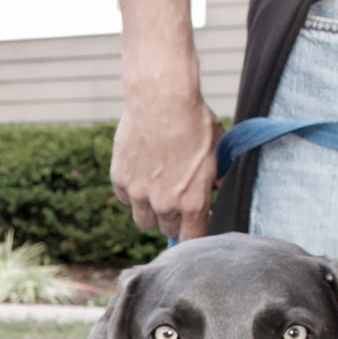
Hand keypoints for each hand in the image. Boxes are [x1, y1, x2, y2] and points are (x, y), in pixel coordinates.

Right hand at [110, 96, 223, 241]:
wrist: (162, 100)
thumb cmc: (194, 121)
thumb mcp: (217, 149)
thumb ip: (218, 174)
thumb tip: (217, 185)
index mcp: (193, 202)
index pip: (192, 238)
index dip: (195, 232)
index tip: (196, 222)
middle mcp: (164, 204)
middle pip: (166, 230)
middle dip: (173, 219)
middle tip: (177, 198)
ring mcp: (139, 194)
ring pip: (143, 220)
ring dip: (151, 210)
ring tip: (156, 190)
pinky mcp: (120, 180)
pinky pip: (126, 197)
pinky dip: (133, 191)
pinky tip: (142, 172)